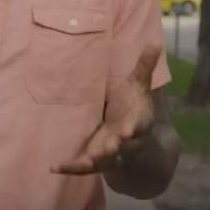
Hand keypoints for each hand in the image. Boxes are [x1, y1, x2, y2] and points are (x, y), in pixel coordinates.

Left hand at [50, 45, 160, 174]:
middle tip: (110, 147)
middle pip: (123, 147)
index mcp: (138, 124)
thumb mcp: (140, 86)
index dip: (133, 129)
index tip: (129, 130)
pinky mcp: (95, 162)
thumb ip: (145, 66)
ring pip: (104, 161)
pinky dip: (70, 168)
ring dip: (95, 161)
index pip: (138, 126)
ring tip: (87, 159)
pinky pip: (83, 168)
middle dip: (116, 147)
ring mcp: (111, 154)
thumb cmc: (135, 107)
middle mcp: (126, 143)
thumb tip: (156, 41)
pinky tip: (54, 167)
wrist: (135, 141)